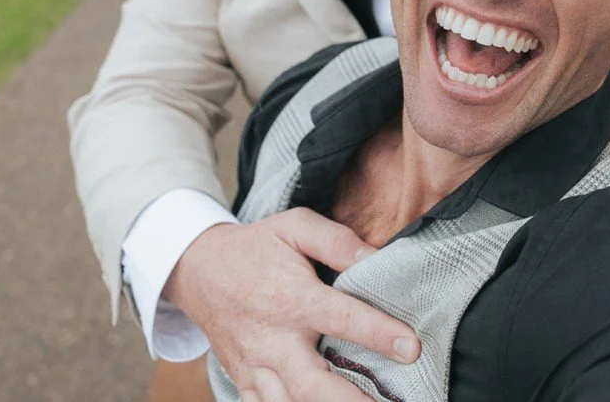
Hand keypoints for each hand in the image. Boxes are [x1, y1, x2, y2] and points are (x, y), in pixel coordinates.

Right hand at [165, 210, 419, 401]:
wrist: (198, 269)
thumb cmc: (256, 247)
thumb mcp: (295, 227)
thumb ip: (337, 241)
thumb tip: (377, 258)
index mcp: (291, 298)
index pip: (341, 318)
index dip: (378, 334)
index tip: (411, 348)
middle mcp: (272, 339)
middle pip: (311, 383)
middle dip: (350, 401)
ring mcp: (256, 365)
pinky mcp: (245, 380)